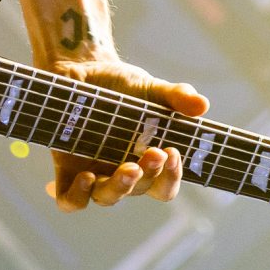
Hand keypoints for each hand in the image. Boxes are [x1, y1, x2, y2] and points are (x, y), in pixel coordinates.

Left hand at [45, 59, 208, 212]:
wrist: (82, 69)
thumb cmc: (121, 85)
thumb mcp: (150, 88)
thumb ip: (175, 96)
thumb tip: (202, 105)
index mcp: (146, 162)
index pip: (163, 186)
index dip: (171, 178)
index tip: (173, 153)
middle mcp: (122, 173)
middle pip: (139, 190)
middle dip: (150, 174)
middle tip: (154, 153)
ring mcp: (94, 173)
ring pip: (107, 198)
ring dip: (120, 188)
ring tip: (127, 169)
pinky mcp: (67, 169)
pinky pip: (70, 200)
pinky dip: (77, 196)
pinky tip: (85, 177)